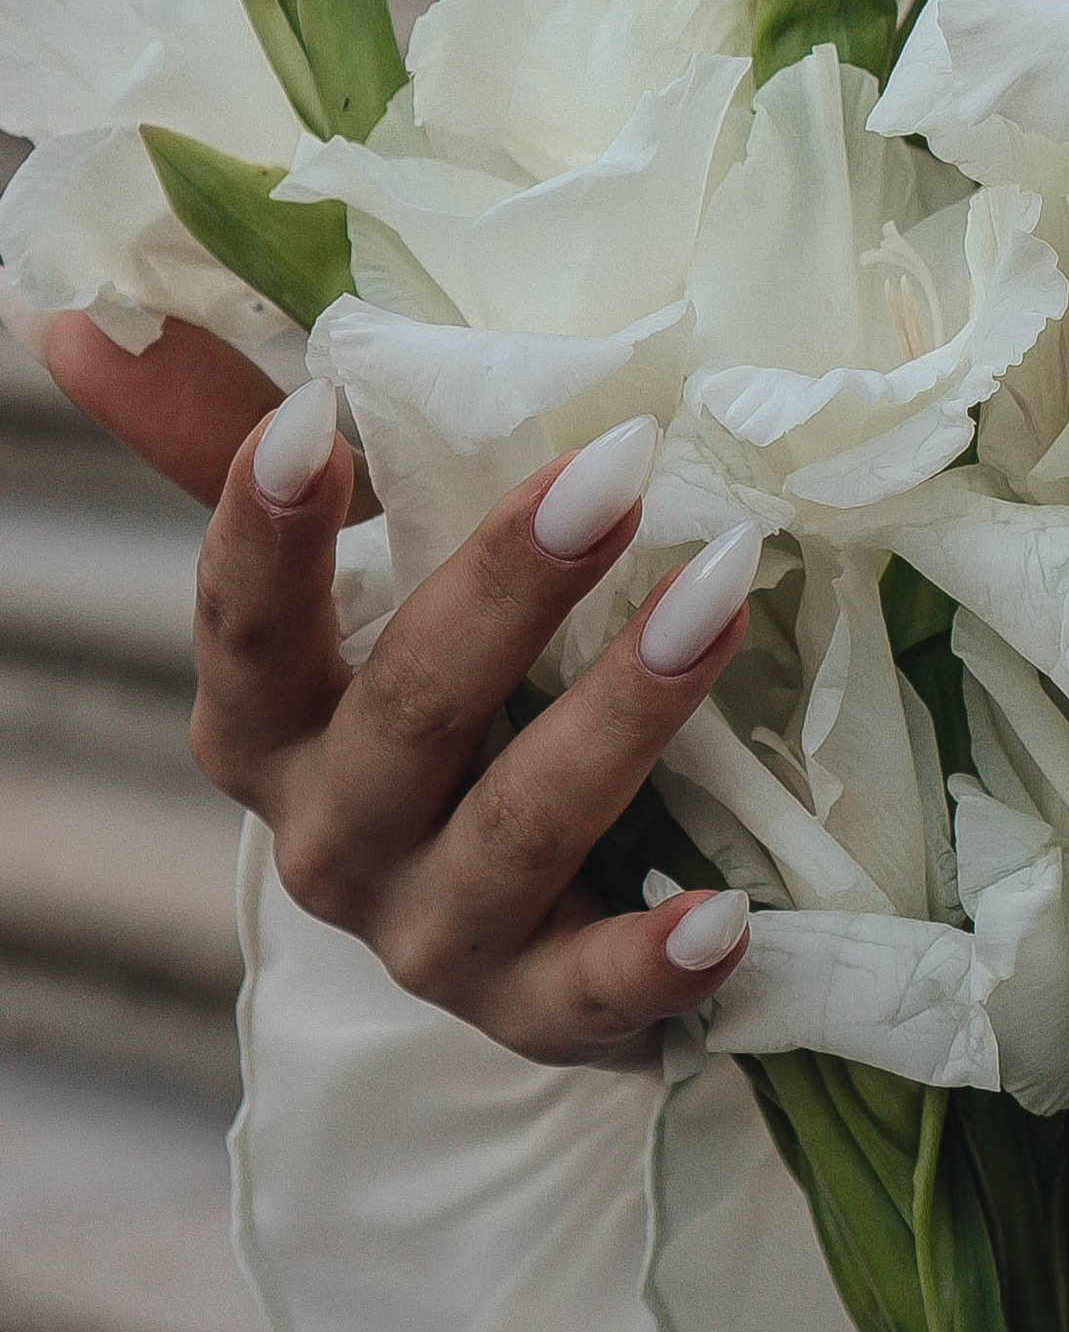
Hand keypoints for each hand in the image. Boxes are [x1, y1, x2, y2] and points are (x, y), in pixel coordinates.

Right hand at [37, 306, 754, 1066]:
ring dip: (622, 710)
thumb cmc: (425, 698)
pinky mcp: (536, 1014)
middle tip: (620, 465)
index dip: (269, 526)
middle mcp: (329, 838)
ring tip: (718, 596)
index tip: (323, 417)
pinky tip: (725, 912)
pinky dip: (656, 959)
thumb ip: (230, 448)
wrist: (507, 916)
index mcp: (266, 728)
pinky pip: (595, 998)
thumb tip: (80, 316)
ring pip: (517, 826)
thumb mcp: (342, 577)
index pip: (243, 624)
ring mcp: (431, 935)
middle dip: (511, 584)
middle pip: (408, 709)